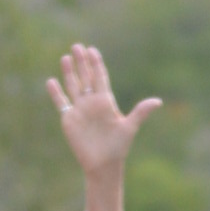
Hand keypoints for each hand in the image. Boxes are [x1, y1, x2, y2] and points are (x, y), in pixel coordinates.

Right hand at [46, 42, 159, 179]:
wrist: (103, 164)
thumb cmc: (118, 147)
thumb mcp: (130, 127)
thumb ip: (141, 112)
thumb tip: (158, 101)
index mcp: (106, 101)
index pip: (100, 78)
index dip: (96, 64)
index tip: (93, 50)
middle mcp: (92, 103)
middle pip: (86, 77)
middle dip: (82, 62)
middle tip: (77, 46)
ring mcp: (80, 110)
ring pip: (73, 86)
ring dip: (69, 73)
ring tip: (65, 57)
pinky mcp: (69, 119)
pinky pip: (61, 103)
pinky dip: (56, 93)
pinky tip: (51, 81)